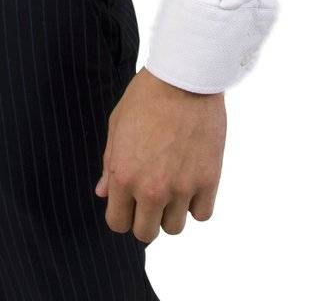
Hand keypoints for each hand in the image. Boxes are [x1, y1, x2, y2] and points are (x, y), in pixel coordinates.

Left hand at [95, 68, 225, 242]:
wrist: (184, 77)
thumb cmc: (146, 96)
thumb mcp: (117, 125)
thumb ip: (110, 164)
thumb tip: (103, 192)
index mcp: (124, 176)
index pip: (117, 223)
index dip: (122, 214)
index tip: (129, 202)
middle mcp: (151, 189)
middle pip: (145, 233)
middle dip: (145, 218)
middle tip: (151, 196)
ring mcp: (181, 188)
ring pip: (175, 227)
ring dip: (172, 211)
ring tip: (173, 184)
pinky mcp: (208, 181)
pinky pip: (201, 214)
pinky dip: (197, 204)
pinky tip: (192, 181)